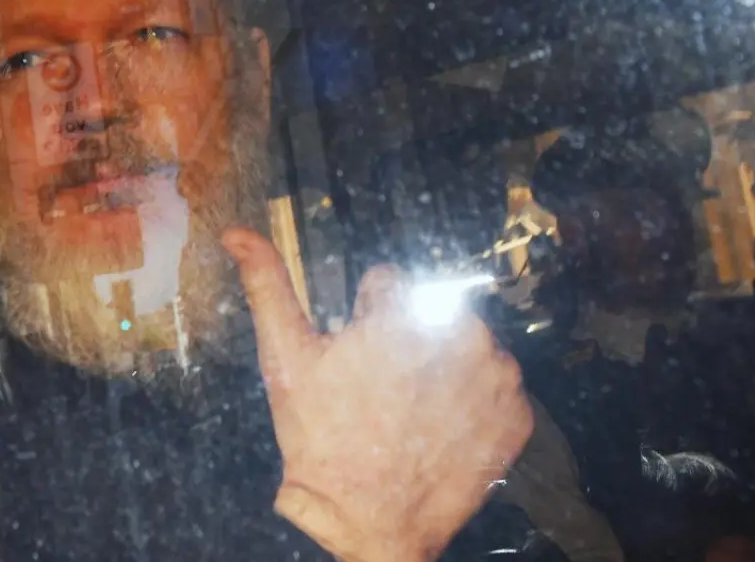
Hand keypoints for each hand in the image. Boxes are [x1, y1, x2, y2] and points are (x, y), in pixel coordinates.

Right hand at [223, 228, 533, 561]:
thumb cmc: (320, 438)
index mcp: (403, 310)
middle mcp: (462, 331)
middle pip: (430, 310)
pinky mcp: (518, 413)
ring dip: (442, 364)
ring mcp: (497, 375)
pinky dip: (473, 401)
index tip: (354, 360)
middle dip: (406, 337)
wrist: (369, 522)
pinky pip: (495, 385)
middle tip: (380, 389)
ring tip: (411, 410)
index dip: (363, 320)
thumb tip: (237, 231)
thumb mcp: (285, 360)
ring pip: (465, 343)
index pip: (386, 285)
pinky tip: (442, 427)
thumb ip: (268, 286)